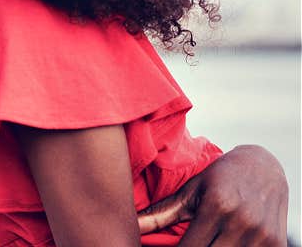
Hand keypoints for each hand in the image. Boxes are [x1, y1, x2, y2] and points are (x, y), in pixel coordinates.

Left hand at [137, 144, 287, 245]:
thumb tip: (130, 225)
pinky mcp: (277, 243)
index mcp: (217, 207)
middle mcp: (242, 222)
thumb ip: (161, 213)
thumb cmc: (219, 178)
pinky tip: (222, 245)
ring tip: (204, 243)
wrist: (264, 168)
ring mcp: (262, 235)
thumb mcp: (190, 191)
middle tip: (187, 246)